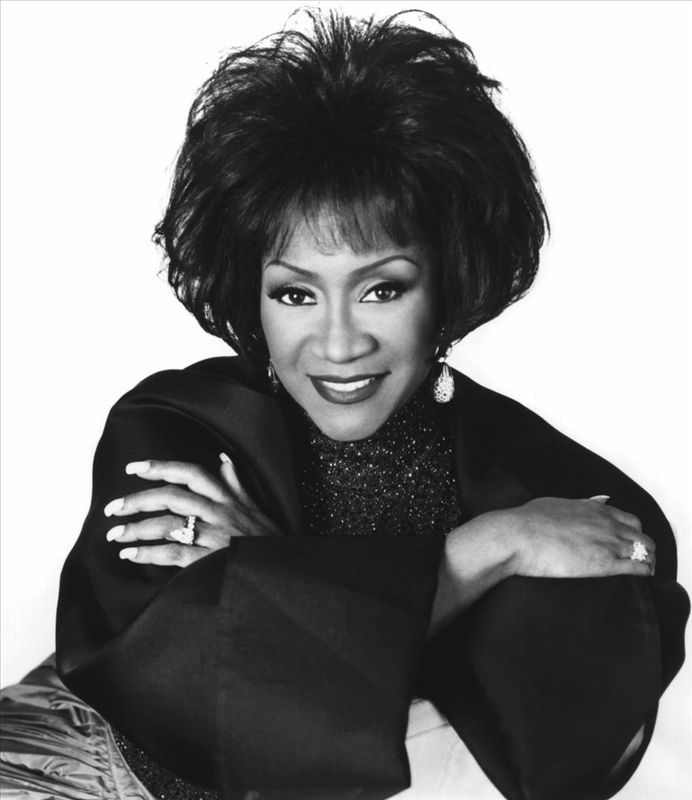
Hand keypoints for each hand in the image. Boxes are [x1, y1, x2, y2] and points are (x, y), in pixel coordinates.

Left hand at [103, 453, 279, 566]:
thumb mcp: (257, 505)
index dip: (161, 467)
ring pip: (168, 525)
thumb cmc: (269, 539)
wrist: (285, 569)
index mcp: (227, 497)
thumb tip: (223, 458)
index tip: (134, 467)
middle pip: (171, 497)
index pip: (191, 473)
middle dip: (138, 500)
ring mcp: (215, 536)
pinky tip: (131, 556)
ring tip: (115, 535)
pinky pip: (173, 553)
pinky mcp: (210, 560)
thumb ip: (236, 483)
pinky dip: (148, 554)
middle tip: (112, 508)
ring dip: (136, 529)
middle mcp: (219, 512)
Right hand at [504, 496, 655, 577]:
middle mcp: (607, 524)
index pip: (630, 520)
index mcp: (595, 509)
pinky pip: (637, 567)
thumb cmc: (529, 520)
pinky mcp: (605, 563)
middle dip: (645, 546)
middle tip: (642, 556)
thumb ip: (581, 503)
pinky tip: (645, 574)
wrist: (519, 536)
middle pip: (641, 536)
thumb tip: (597, 500)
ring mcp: (608, 543)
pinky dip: (645, 570)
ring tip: (647, 567)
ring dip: (648, 559)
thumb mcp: (557, 503)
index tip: (631, 540)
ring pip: (644, 551)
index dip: (634, 532)